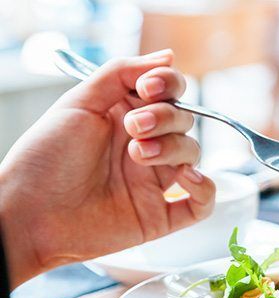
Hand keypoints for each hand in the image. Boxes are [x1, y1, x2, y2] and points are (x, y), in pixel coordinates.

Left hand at [0, 50, 214, 287]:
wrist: (29, 213)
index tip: (148, 88)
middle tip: (133, 128)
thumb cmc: (44, 159)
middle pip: (184, 119)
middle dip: (165, 118)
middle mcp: (145, 145)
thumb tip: (168, 57)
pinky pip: (201, 203)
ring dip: (174, 148)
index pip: (169, 91)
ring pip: (192, 154)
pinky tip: (188, 178)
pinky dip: (205, 188)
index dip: (168, 84)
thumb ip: (121, 74)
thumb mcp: (78, 103)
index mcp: (126, 116)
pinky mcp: (160, 215)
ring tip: (139, 155)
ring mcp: (154, 181)